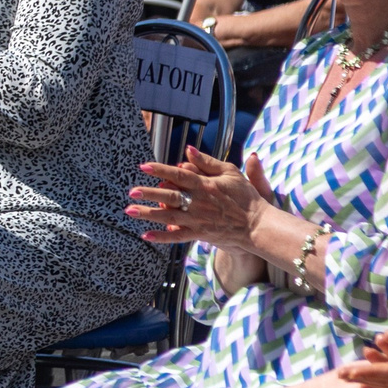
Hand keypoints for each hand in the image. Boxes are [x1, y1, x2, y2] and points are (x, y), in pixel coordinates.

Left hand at [127, 148, 271, 249]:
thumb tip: (188, 150)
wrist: (257, 224)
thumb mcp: (230, 172)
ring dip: (149, 214)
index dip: (161, 170)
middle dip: (150, 194)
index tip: (144, 167)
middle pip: (171, 197)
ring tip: (130, 211)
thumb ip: (207, 162)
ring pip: (169, 217)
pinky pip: (177, 237)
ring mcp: (198, 220)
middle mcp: (199, 203)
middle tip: (132, 192)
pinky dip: (161, 237)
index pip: (179, 176)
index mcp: (206, 185)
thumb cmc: (245, 196)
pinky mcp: (200, 234)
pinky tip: (145, 235)